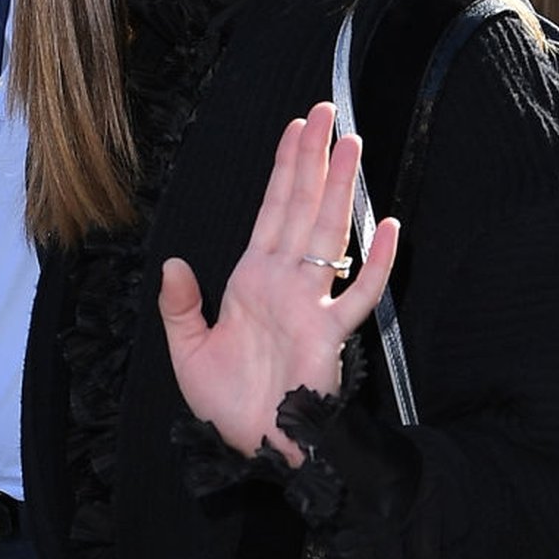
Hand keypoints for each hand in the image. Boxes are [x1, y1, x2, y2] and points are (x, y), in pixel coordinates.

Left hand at [158, 104, 398, 462]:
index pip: (272, 210)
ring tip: (351, 146)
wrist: (251, 446)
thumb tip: (172, 262)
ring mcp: (309, 303)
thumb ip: (179, 306)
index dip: (283, 167)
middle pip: (302, 207)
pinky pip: (358, 293)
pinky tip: (386, 226)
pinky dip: (375, 262)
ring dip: (339, 190)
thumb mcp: (187, 350)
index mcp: (252, 280)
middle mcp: (284, 282)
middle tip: (327, 113)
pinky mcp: (329, 333)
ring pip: (329, 234)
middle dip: (314, 159)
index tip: (295, 127)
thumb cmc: (226, 405)